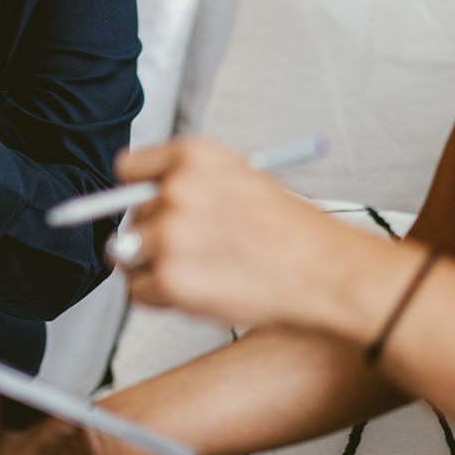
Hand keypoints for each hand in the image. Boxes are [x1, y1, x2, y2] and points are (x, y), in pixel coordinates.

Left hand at [117, 139, 384, 332]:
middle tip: (195, 251)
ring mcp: (170, 234)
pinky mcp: (170, 278)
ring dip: (152, 267)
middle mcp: (176, 189)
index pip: (128, 168)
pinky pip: (137, 291)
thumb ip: (190, 183)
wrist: (326, 271)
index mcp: (194, 156)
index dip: (139, 192)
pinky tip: (197, 292)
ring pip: (128, 254)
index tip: (150, 208)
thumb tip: (142, 201)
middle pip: (130, 215)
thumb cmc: (292, 231)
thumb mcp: (241, 178)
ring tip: (200, 272)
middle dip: (153, 235)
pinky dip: (158, 298)